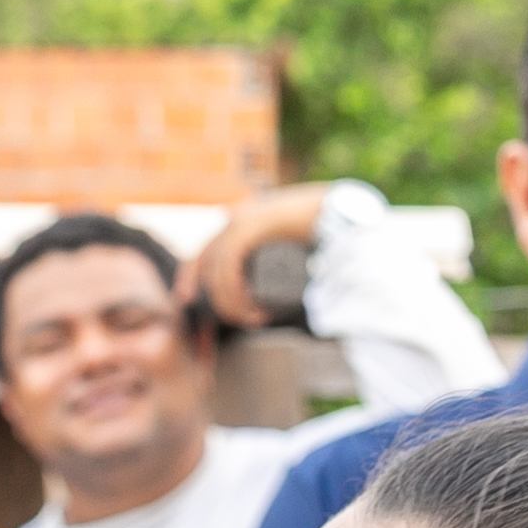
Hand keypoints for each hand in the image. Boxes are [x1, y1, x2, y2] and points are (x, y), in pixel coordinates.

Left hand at [176, 181, 332, 328]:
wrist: (341, 208)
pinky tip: (250, 304)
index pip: (203, 253)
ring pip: (218, 270)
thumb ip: (274, 262)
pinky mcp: (252, 225)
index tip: (186, 299)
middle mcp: (234, 219)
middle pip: (206, 264)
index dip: (189, 276)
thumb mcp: (286, 247)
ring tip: (257, 317)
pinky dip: (234, 290)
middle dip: (217, 299)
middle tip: (243, 320)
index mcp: (238, 222)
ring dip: (232, 302)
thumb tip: (268, 292)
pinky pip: (229, 263)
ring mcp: (241, 220)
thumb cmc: (320, 230)